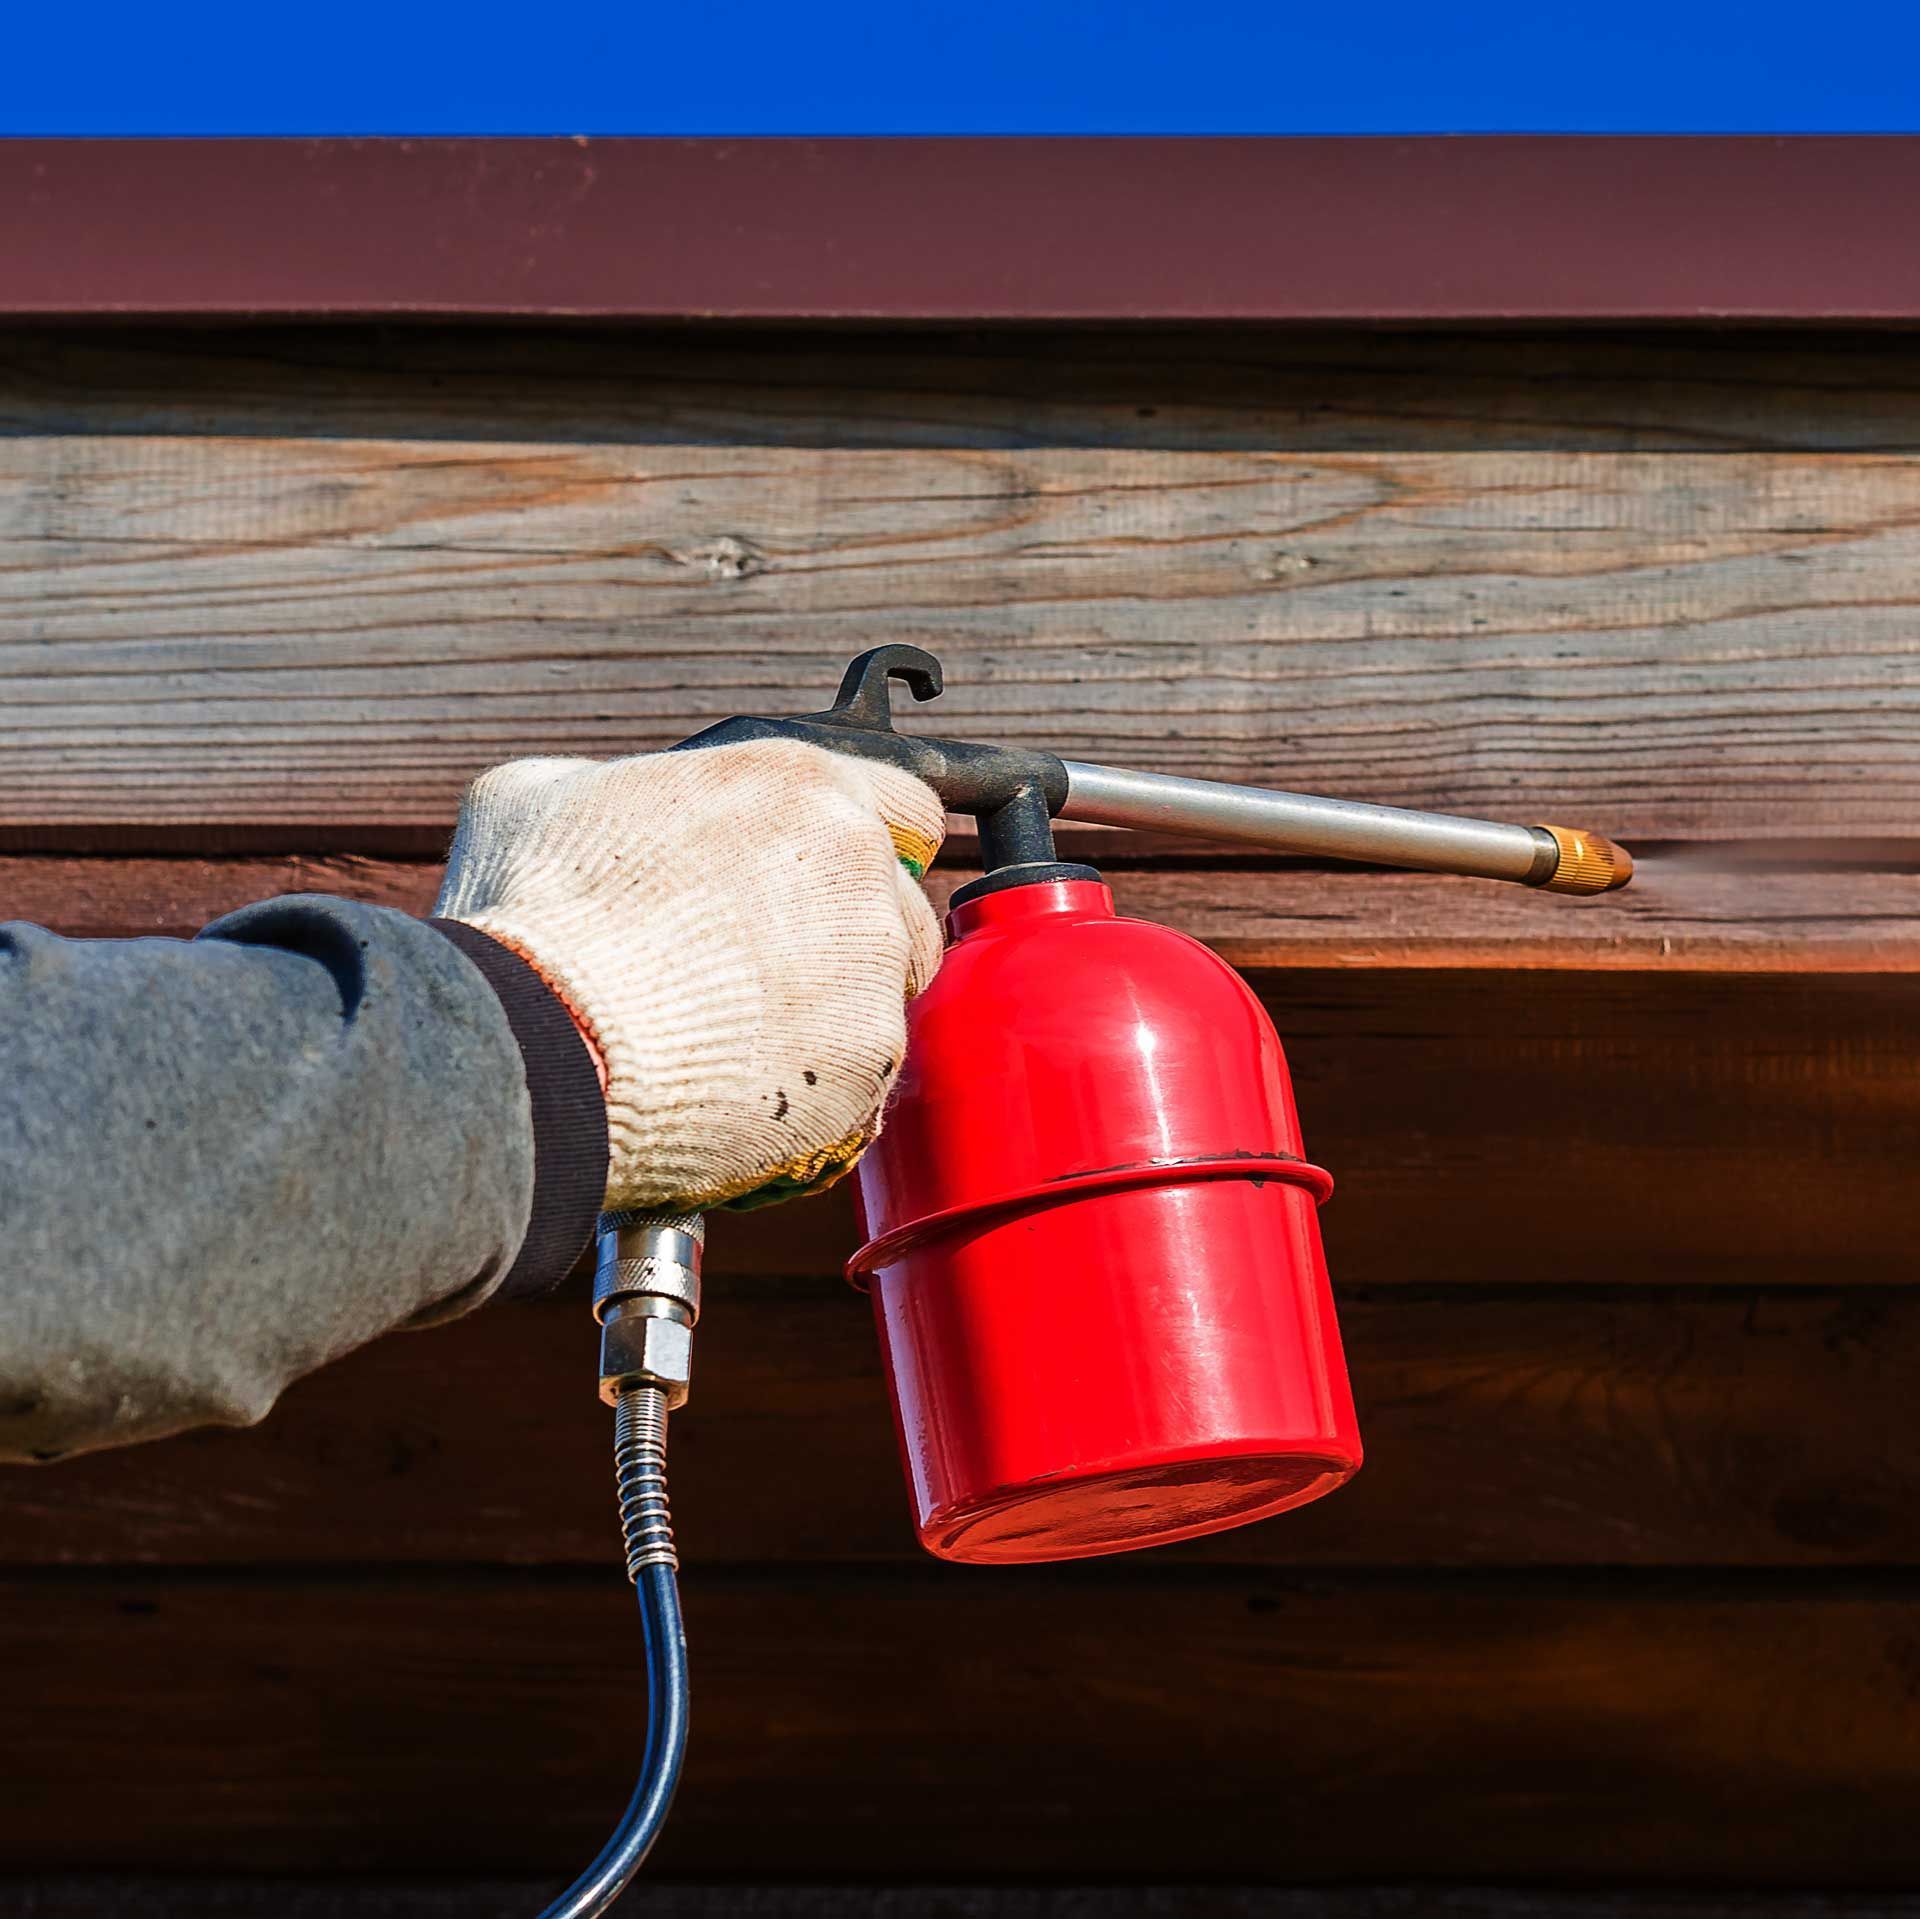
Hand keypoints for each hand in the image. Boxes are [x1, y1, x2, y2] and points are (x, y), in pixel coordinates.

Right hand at [436, 740, 944, 1211]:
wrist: (538, 1048)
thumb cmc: (532, 915)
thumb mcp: (541, 797)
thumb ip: (620, 790)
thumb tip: (614, 807)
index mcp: (798, 783)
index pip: (903, 803)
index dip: (873, 843)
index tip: (838, 880)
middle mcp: (855, 865)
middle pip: (904, 907)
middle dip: (854, 938)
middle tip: (773, 974)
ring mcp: (871, 969)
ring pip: (887, 997)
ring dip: (837, 1017)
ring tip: (741, 1042)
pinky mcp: (866, 1065)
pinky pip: (861, 1082)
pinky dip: (812, 1093)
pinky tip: (736, 1094)